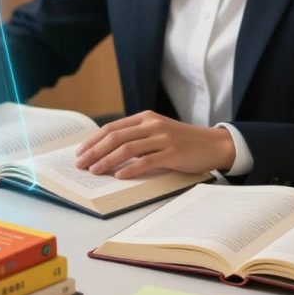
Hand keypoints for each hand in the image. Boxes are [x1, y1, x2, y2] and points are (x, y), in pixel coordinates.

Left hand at [74, 111, 235, 179]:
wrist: (213, 144)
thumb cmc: (182, 141)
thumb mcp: (157, 132)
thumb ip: (137, 137)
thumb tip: (107, 151)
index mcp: (145, 118)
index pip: (112, 128)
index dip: (93, 140)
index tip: (80, 152)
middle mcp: (152, 125)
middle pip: (116, 137)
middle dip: (94, 151)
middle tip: (81, 164)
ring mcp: (163, 138)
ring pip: (128, 149)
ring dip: (107, 161)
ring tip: (95, 171)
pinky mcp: (173, 153)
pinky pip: (147, 161)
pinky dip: (130, 170)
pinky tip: (119, 177)